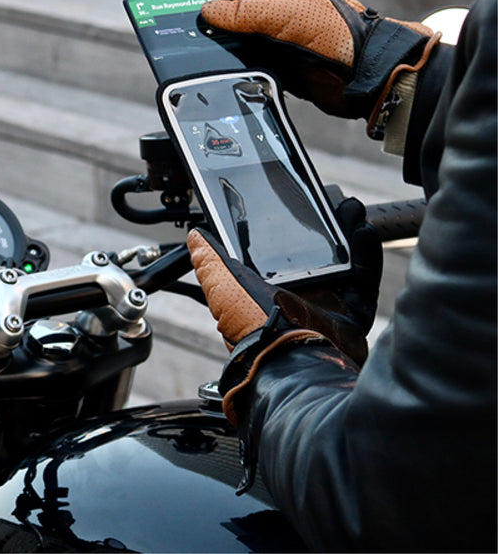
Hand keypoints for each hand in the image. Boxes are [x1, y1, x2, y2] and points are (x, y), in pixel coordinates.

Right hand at [163, 0, 438, 127]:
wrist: (368, 75)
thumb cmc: (338, 35)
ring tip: (185, 40)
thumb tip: (207, 11)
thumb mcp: (287, 16)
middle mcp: (281, 0)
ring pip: (235, 27)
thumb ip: (244, 13)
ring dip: (213, 34)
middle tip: (173, 13)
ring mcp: (280, 29)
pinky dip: (226, 56)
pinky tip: (209, 62)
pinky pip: (244, 52)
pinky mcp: (280, 55)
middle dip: (202, 4)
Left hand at [188, 198, 381, 423]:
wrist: (292, 361)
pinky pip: (364, 281)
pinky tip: (363, 231)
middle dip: (324, 225)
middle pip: (316, 252)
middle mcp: (297, 296)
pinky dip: (366, 255)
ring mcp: (326, 306)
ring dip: (346, 232)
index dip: (289, 227)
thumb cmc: (254, 327)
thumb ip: (210, 260)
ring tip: (348, 208)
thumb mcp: (222, 286)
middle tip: (330, 200)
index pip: (279, 251)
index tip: (297, 201)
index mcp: (267, 288)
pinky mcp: (351, 316)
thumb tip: (194, 235)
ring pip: (342, 262)